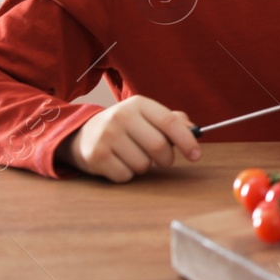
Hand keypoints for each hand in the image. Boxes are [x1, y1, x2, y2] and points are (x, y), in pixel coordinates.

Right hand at [57, 95, 199, 182]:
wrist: (82, 134)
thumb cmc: (125, 126)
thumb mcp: (146, 116)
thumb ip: (172, 120)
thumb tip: (194, 130)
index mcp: (138, 104)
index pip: (169, 122)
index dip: (187, 140)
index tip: (196, 155)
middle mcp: (121, 117)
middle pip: (158, 146)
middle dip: (167, 158)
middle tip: (165, 160)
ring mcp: (106, 136)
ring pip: (143, 164)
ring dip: (145, 166)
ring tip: (135, 156)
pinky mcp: (96, 156)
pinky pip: (126, 176)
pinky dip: (128, 174)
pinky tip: (120, 163)